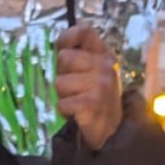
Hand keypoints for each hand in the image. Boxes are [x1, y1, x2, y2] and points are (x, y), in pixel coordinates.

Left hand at [54, 24, 123, 149]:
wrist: (111, 133)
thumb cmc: (95, 101)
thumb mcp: (91, 74)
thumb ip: (77, 59)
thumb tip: (53, 50)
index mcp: (104, 55)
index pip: (84, 31)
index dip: (67, 38)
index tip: (60, 49)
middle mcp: (105, 65)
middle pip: (64, 58)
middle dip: (61, 75)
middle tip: (72, 89)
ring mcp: (101, 83)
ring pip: (59, 82)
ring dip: (62, 95)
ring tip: (75, 102)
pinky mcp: (93, 102)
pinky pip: (62, 102)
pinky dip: (64, 110)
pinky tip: (76, 114)